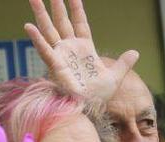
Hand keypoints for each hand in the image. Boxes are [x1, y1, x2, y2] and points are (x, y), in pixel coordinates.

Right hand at [24, 0, 138, 101]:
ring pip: (49, 30)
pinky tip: (29, 26)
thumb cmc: (100, 95)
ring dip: (41, 15)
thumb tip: (136, 52)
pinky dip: (37, 39)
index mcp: (85, 48)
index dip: (76, 9)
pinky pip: (45, 50)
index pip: (80, 23)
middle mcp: (70, 48)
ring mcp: (61, 55)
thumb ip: (124, 63)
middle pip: (62, 22)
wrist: (91, 108)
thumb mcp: (115, 76)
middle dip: (56, 7)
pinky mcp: (55, 65)